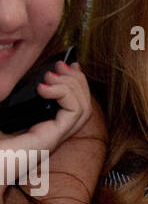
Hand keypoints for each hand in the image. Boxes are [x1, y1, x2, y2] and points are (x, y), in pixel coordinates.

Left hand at [1, 62, 92, 186]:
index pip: (74, 107)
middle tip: (61, 65)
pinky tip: (44, 88)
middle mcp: (52, 134)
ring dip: (74, 86)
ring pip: (83, 110)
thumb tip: (19, 79)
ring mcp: (53, 138)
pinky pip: (74, 114)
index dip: (76, 84)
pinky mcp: (51, 139)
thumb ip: (8, 97)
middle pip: (84, 107)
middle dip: (78, 80)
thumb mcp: (3, 111)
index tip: (67, 64)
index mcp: (43, 128)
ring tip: (53, 74)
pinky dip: (65, 95)